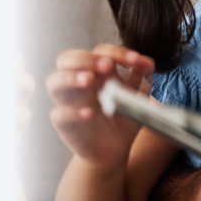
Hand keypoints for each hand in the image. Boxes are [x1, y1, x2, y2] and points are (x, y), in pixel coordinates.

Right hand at [47, 44, 155, 164]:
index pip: (98, 52)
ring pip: (53, 82)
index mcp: (96, 71)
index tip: (134, 61)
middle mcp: (78, 83)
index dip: (116, 52)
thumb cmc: (124, 116)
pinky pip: (58, 114)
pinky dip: (72, 111)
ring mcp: (69, 102)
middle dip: (86, 58)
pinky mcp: (64, 123)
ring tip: (88, 79)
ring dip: (70, 77)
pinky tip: (89, 113)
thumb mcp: (137, 95)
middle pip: (66, 59)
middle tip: (107, 65)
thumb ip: (142, 76)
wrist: (116, 148)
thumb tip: (146, 62)